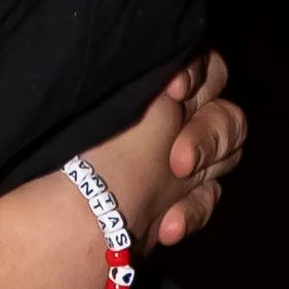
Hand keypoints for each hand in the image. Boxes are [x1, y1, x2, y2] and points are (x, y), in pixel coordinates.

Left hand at [87, 53, 246, 255]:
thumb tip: (177, 62)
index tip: (175, 90)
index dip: (200, 74)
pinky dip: (193, 211)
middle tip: (178, 158)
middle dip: (210, 133)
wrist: (63, 217)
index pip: (205, 68)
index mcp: (156, 86)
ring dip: (208, 168)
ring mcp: (178, 160)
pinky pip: (208, 199)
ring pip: (226, 154)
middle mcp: (173, 119)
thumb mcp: (116, 99)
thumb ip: (155, 74)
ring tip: (177, 180)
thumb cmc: (84, 143)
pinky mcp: (178, 200)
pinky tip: (167, 226)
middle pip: (225, 114)